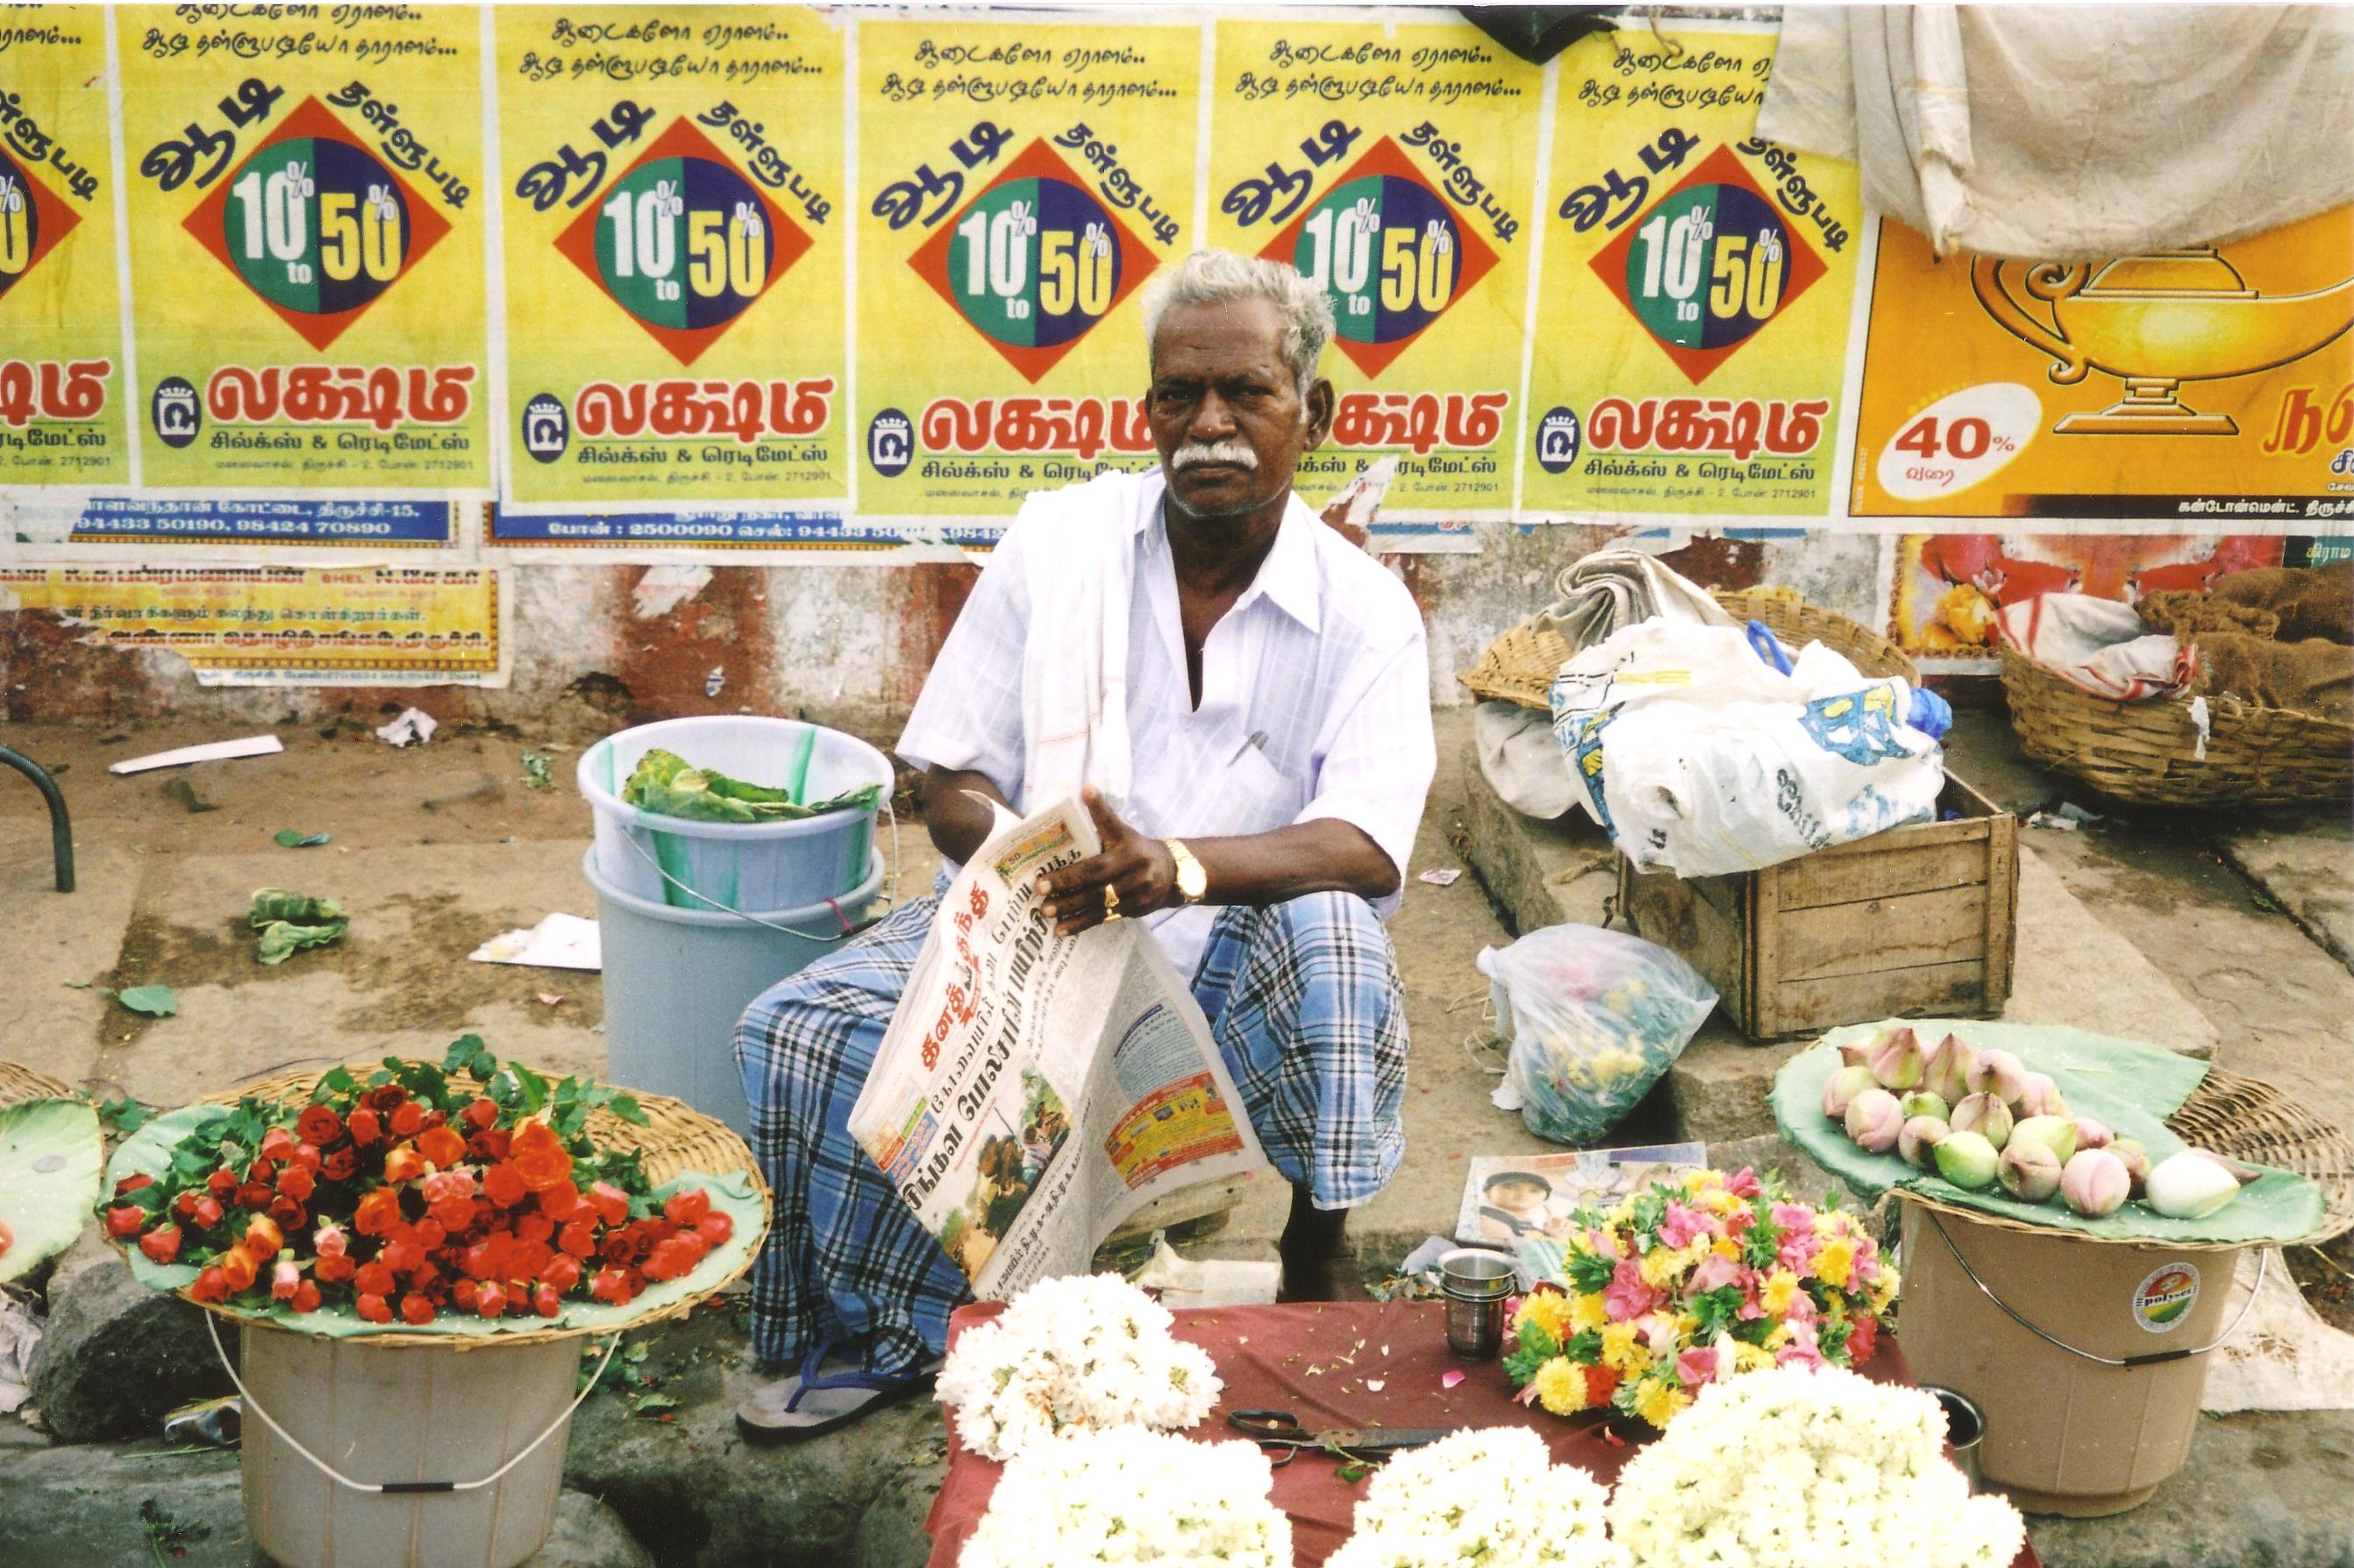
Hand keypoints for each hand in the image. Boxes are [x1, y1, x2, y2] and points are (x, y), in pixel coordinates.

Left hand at [1036, 787, 1179, 936]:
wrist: (1173, 871)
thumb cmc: (1137, 847)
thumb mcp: (1122, 829)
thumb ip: (1102, 814)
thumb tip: (1085, 787)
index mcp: (1127, 853)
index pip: (1094, 865)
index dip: (1068, 875)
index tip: (1041, 880)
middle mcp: (1134, 875)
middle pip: (1095, 888)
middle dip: (1066, 894)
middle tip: (1040, 898)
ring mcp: (1136, 896)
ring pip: (1099, 907)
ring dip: (1071, 913)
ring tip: (1046, 915)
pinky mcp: (1135, 911)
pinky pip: (1104, 920)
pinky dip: (1082, 925)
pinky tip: (1062, 931)